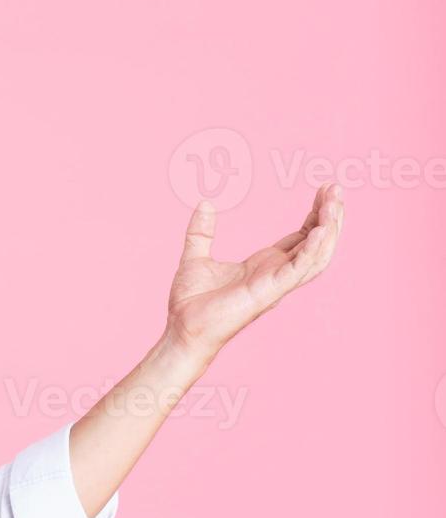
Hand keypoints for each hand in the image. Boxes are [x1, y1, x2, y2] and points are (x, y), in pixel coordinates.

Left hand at [163, 182, 343, 365]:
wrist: (182, 328)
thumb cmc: (191, 302)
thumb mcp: (196, 257)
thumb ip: (202, 231)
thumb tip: (205, 203)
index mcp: (264, 265)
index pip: (301, 237)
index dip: (315, 215)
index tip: (324, 191)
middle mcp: (276, 273)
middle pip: (315, 243)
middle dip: (329, 217)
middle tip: (336, 188)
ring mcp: (276, 283)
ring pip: (316, 255)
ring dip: (329, 229)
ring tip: (336, 203)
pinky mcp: (270, 291)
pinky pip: (300, 269)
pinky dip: (313, 249)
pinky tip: (322, 230)